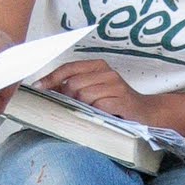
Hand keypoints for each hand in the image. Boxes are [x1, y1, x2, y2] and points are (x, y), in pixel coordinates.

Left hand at [36, 59, 159, 123]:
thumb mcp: (94, 92)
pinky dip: (95, 114)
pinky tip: (100, 118)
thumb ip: (73, 89)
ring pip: (84, 95)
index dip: (51, 78)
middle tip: (72, 110)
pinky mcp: (123, 100)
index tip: (37, 88)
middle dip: (68, 99)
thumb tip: (45, 90)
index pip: (68, 68)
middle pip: (73, 83)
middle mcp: (107, 72)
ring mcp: (116, 85)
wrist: (147, 114)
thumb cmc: (116, 104)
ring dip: (83, 108)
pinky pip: (98, 106)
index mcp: (98, 66)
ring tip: (91, 115)